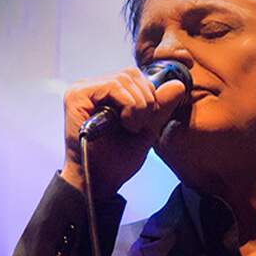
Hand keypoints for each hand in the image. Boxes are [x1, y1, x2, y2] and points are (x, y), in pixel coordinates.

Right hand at [60, 67, 185, 197]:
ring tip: (131, 127)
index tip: (148, 120)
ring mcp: (82, 90)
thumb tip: (179, 85)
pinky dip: (127, 104)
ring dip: (137, 105)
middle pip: (130, 74)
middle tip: (139, 126)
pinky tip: (124, 123)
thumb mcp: (148, 129)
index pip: (134, 77)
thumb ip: (161, 107)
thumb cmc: (119, 159)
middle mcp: (92, 88)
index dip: (149, 94)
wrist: (101, 180)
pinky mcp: (76, 96)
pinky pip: (112, 86)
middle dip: (145, 100)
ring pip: (123, 79)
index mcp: (106, 93)